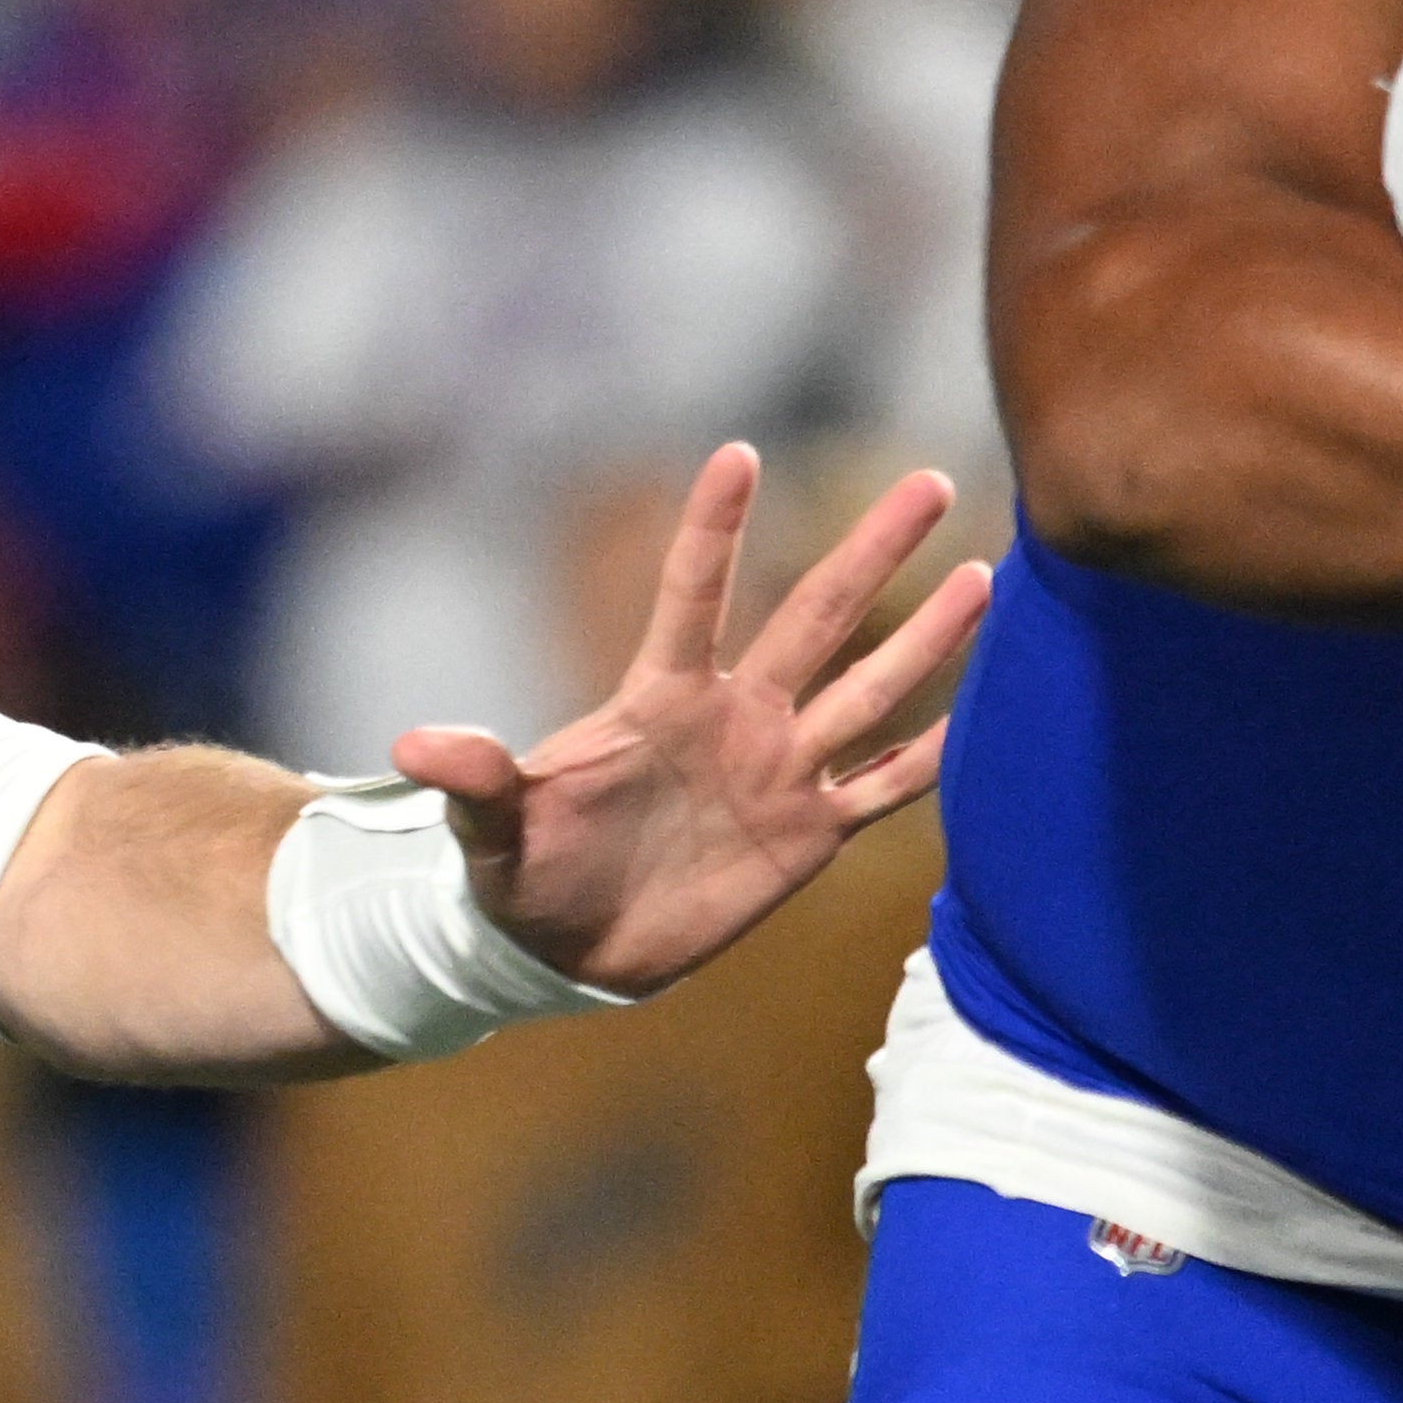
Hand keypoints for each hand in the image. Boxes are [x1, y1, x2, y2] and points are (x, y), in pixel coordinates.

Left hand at [395, 455, 991, 998]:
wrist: (562, 948)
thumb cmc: (521, 873)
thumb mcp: (488, 829)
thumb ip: (472, 781)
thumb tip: (414, 746)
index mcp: (660, 699)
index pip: (693, 596)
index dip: (714, 531)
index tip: (738, 454)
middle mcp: (734, 717)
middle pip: (817, 618)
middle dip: (874, 552)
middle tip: (931, 482)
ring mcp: (778, 771)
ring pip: (869, 688)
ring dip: (929, 637)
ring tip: (989, 573)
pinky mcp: (805, 835)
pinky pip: (882, 788)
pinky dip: (929, 759)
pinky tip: (985, 719)